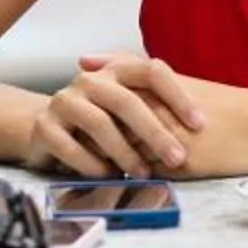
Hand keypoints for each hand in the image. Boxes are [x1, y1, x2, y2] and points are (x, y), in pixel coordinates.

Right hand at [26, 54, 209, 178]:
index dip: (178, 96)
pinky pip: (71, 147)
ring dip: (124, 152)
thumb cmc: (100, 119)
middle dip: (155, 132)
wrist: (45, 127)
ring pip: (99, 124)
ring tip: (143, 174)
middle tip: (177, 158)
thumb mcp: (129, 106)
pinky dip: (93, 165)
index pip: (152, 71)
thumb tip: (202, 121)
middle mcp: (89, 80)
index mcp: (116, 70)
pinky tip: (109, 176)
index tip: (199, 124)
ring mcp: (64, 102)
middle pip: (126, 101)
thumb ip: (158, 104)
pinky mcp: (45, 127)